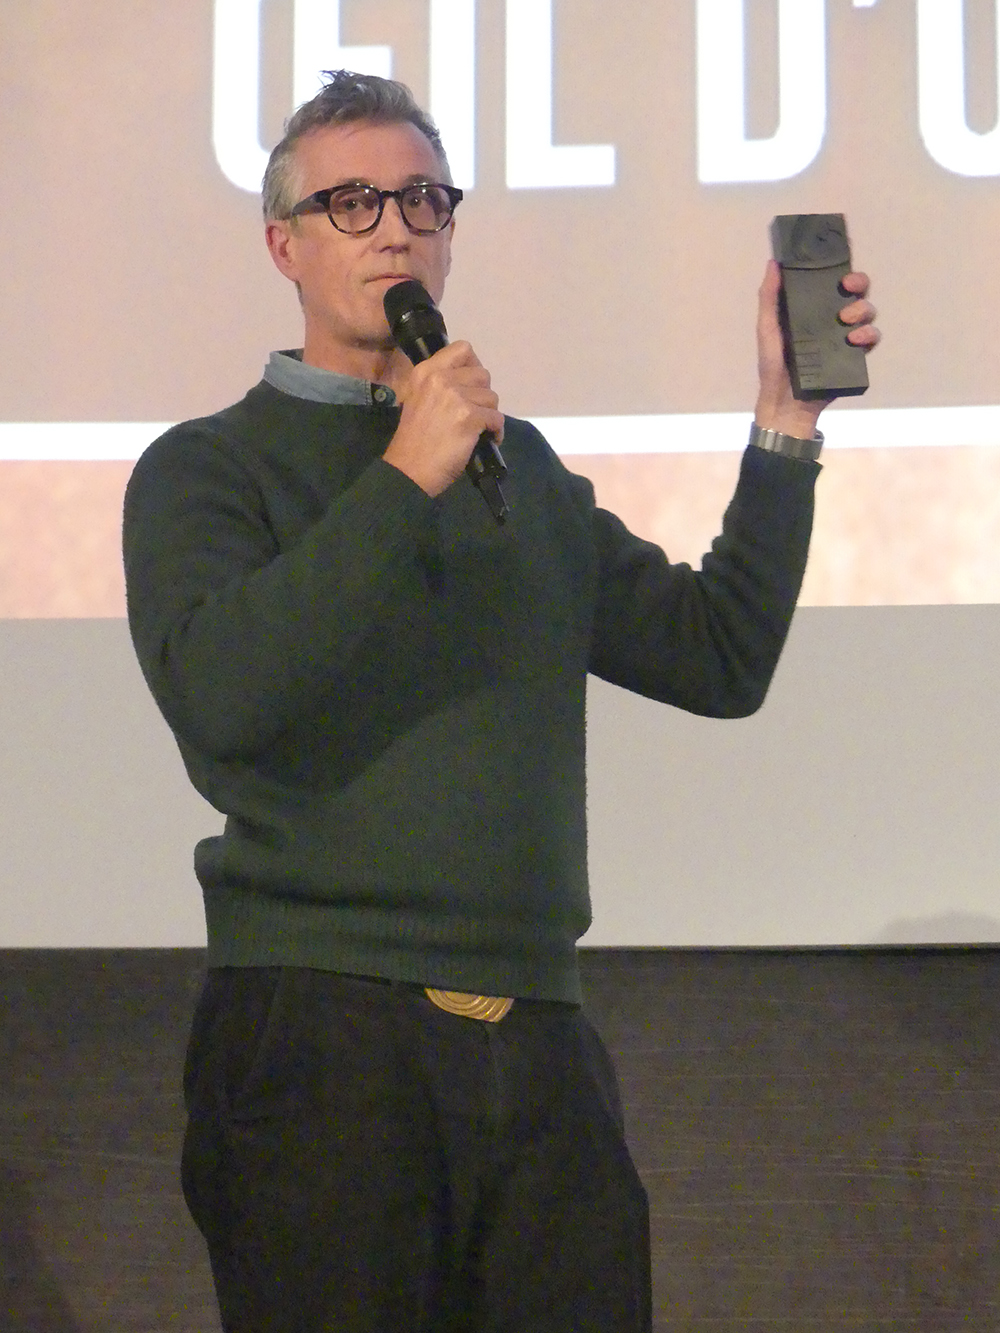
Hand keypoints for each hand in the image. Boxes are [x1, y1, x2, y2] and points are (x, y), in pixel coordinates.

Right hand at [383, 341, 504, 497]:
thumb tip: (468, 382)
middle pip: (482, 374)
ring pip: (492, 397)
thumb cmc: (413, 440)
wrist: (409, 469)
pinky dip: (496, 431)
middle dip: (483, 395)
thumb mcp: (417, 399)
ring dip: (489, 414)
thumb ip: (438, 384)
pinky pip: (496, 418)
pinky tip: (487, 439)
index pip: (463, 349)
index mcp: (425, 371)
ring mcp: (455, 397)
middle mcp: (440, 378)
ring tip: (479, 429)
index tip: (471, 385)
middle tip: (475, 411)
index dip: (473, 366)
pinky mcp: (469, 417)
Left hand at [754, 260, 879, 437]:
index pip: (832, 280)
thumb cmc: (773, 364)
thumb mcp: (767, 328)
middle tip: (847, 287)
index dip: (842, 265)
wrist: (785, 402)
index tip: (843, 254)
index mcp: (812, 308)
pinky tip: (854, 339)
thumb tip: (773, 263)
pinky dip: (868, 335)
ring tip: (846, 320)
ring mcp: (845, 337)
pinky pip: (871, 339)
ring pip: (867, 312)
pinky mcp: (854, 357)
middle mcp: (832, 318)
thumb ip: (769, 297)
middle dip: (858, 282)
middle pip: (856, 292)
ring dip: (862, 310)